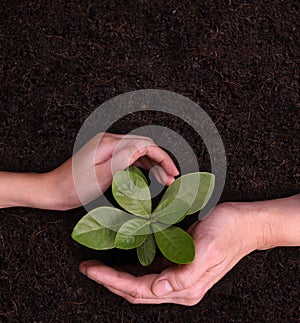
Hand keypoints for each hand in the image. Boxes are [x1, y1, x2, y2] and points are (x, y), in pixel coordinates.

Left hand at [48, 133, 178, 209]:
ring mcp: (109, 149)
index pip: (144, 144)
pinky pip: (130, 158)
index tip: (173, 172)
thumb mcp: (100, 175)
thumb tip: (145, 147)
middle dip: (161, 161)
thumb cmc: (74, 187)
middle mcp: (110, 142)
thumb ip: (123, 159)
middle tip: (172, 178)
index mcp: (109, 143)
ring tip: (165, 180)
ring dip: (153, 164)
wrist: (55, 191)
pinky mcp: (107, 157)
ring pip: (139, 152)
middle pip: (144, 146)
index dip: (162, 157)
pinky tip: (150, 176)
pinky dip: (143, 166)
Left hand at [79, 195, 299, 304]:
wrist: (245, 224)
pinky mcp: (180, 264)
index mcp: (185, 286)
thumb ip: (184, 275)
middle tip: (88, 267)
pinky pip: (150, 271)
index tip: (92, 270)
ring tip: (98, 265)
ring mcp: (179, 275)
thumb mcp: (208, 250)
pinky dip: (132, 268)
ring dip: (117, 275)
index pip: (139, 289)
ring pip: (140, 282)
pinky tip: (122, 261)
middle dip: (109, 280)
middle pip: (135, 289)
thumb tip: (157, 290)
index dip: (113, 281)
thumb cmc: (228, 233)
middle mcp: (180, 286)